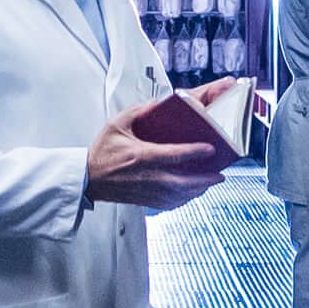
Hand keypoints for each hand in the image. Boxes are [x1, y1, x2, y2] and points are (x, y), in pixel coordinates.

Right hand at [87, 100, 230, 206]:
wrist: (88, 178)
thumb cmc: (102, 151)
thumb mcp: (117, 124)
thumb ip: (138, 111)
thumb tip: (158, 103)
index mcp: (141, 156)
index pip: (173, 155)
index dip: (194, 152)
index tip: (210, 149)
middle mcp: (147, 176)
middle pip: (182, 182)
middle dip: (204, 180)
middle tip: (220, 175)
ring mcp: (147, 191)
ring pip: (179, 196)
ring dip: (197, 191)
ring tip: (211, 183)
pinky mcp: (146, 200)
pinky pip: (170, 204)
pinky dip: (184, 200)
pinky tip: (192, 194)